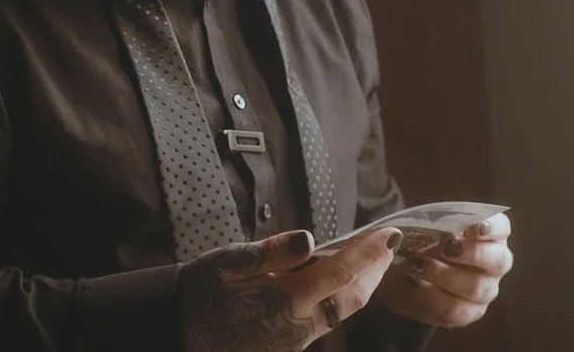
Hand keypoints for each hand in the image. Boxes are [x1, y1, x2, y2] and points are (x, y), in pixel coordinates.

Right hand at [180, 226, 403, 351]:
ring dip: (362, 284)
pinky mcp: (292, 342)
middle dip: (376, 271)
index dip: (368, 252)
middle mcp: (299, 323)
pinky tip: (337, 280)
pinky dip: (342, 294)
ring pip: (344, 310)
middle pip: (353, 297)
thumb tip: (308, 238)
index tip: (389, 233)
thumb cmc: (203, 291)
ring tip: (371, 260)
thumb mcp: (229, 263)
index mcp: (285, 300)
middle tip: (388, 245)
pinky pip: (329, 316)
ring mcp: (297, 337)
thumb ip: (272, 252)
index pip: (340, 273)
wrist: (184, 331)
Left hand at [373, 213, 512, 327]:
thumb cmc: (421, 242)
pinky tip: (415, 283)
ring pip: (476, 287)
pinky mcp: (468, 312)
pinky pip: (457, 310)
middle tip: (446, 246)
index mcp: (487, 234)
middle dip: (473, 253)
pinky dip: (433, 296)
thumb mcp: (421, 228)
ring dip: (444, 275)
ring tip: (418, 264)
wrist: (404, 276)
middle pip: (499, 260)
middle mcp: (493, 263)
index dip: (493, 227)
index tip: (475, 226)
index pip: (501, 228)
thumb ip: (424, 225)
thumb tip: (402, 231)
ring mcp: (484, 290)